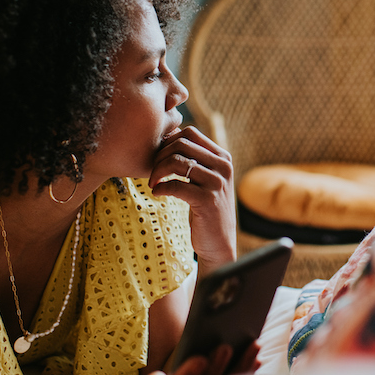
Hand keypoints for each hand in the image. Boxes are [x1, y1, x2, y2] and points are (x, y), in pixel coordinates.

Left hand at [149, 126, 236, 273]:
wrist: (219, 242)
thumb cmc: (206, 208)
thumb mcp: (206, 179)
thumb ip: (195, 159)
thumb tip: (167, 136)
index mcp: (222, 157)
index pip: (190, 133)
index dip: (169, 141)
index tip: (159, 157)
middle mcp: (223, 167)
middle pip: (182, 144)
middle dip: (160, 156)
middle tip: (152, 172)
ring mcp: (216, 183)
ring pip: (177, 162)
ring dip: (157, 171)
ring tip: (153, 183)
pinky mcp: (207, 201)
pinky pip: (175, 185)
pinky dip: (160, 187)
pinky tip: (157, 192)